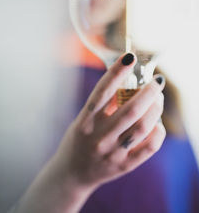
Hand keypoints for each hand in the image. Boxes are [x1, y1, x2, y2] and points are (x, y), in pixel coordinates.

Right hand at [55, 53, 165, 190]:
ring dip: (156, 109)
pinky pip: (148, 148)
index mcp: (85, 122)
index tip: (129, 57)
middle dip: (149, 91)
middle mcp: (98, 137)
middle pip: (130, 110)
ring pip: (142, 127)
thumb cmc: (79, 140)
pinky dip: (158, 132)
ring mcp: (112, 153)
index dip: (116, 72)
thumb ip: (103, 104)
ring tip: (158, 99)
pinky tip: (158, 123)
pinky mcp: (123, 166)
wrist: (72, 174)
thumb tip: (126, 82)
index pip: (102, 92)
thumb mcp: (84, 119)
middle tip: (157, 81)